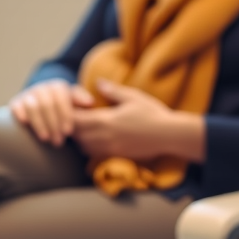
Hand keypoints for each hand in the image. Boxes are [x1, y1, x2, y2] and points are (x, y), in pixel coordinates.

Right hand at [9, 79, 95, 146]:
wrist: (42, 108)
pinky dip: (20, 113)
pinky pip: (17, 106)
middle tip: (58, 142)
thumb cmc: (63, 109)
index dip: (65, 115)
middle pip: (47, 104)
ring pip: (33, 106)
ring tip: (45, 139)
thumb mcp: (74, 103)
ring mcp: (28, 94)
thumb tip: (90, 102)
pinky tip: (25, 123)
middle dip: (53, 124)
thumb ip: (81, 100)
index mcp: (58, 87)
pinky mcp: (16, 102)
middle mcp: (42, 88)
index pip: (62, 98)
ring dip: (39, 123)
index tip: (68, 132)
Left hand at [72, 79, 204, 162]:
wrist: (169, 135)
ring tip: (85, 128)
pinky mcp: (115, 156)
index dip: (70, 114)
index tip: (74, 107)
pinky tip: (97, 139)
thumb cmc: (152, 113)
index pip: (75, 120)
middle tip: (77, 117)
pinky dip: (89, 147)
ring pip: (82, 146)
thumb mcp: (133, 97)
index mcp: (105, 120)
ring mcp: (109, 148)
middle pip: (76, 135)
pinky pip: (94, 154)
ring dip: (80, 138)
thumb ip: (112, 90)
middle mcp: (103, 137)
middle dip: (72, 126)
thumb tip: (97, 82)